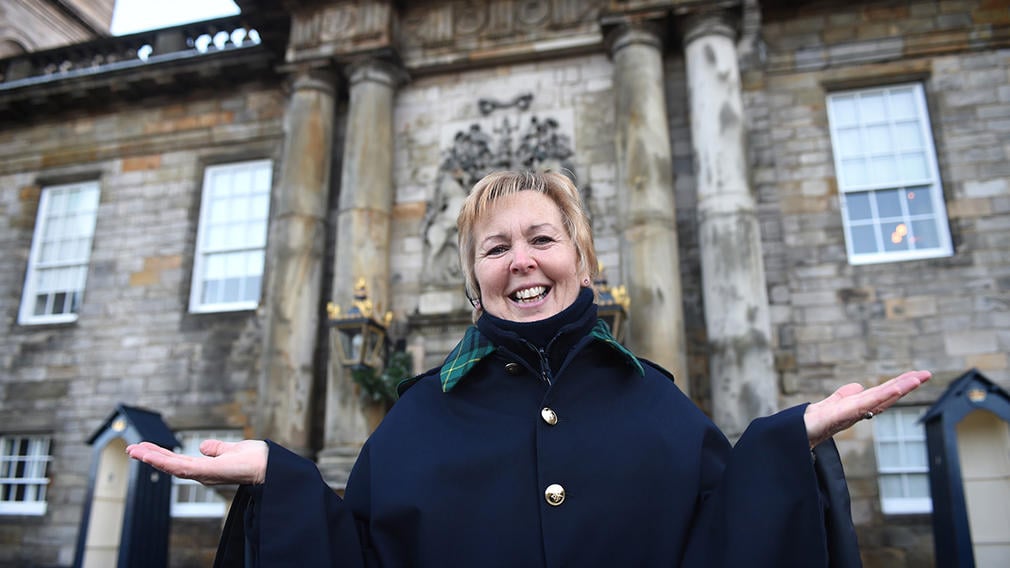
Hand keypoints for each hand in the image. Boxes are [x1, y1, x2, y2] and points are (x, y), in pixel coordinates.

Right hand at [126, 439, 267, 485]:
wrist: (272, 466)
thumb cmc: (258, 460)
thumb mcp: (232, 450)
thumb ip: (217, 449)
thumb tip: (204, 446)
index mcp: (207, 468)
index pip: (178, 461)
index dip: (160, 455)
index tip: (143, 448)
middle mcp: (203, 473)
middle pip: (171, 465)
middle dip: (150, 457)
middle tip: (131, 449)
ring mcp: (205, 474)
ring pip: (172, 467)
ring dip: (152, 458)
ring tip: (134, 450)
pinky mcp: (209, 472)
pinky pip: (183, 468)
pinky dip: (166, 462)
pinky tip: (152, 456)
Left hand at [804, 370, 930, 447]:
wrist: (792, 436)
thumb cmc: (810, 424)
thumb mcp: (830, 404)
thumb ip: (843, 396)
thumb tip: (857, 386)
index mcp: (855, 407)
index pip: (881, 394)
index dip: (899, 385)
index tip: (917, 375)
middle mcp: (856, 411)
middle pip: (885, 396)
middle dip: (906, 385)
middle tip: (928, 373)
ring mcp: (849, 414)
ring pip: (879, 399)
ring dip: (899, 388)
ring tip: (918, 378)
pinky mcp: (838, 416)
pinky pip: (862, 405)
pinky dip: (880, 397)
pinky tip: (894, 389)